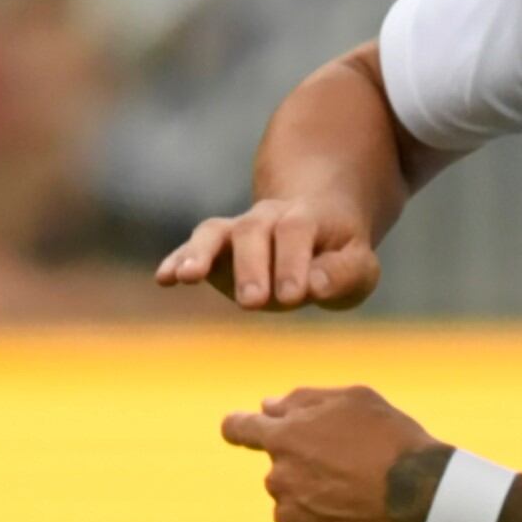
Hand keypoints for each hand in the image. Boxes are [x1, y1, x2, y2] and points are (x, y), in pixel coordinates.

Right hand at [157, 191, 383, 310]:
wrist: (313, 229)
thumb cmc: (337, 256)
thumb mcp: (358, 268)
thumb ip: (342, 275)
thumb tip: (312, 286)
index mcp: (306, 219)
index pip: (296, 232)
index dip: (293, 262)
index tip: (294, 297)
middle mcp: (266, 218)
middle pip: (253, 231)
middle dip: (250, 266)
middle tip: (252, 302)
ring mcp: (236, 231)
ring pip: (215, 232)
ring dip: (199, 253)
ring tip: (187, 277)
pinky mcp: (215, 249)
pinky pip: (192, 248)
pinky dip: (177, 260)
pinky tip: (163, 279)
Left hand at [219, 386, 443, 521]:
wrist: (421, 494)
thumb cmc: (392, 440)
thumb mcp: (354, 399)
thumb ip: (303, 400)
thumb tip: (267, 407)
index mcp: (284, 436)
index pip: (239, 428)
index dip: (239, 428)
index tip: (242, 431)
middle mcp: (278, 477)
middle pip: (279, 472)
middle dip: (304, 469)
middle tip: (350, 470)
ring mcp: (289, 516)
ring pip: (288, 509)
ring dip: (310, 506)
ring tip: (355, 505)